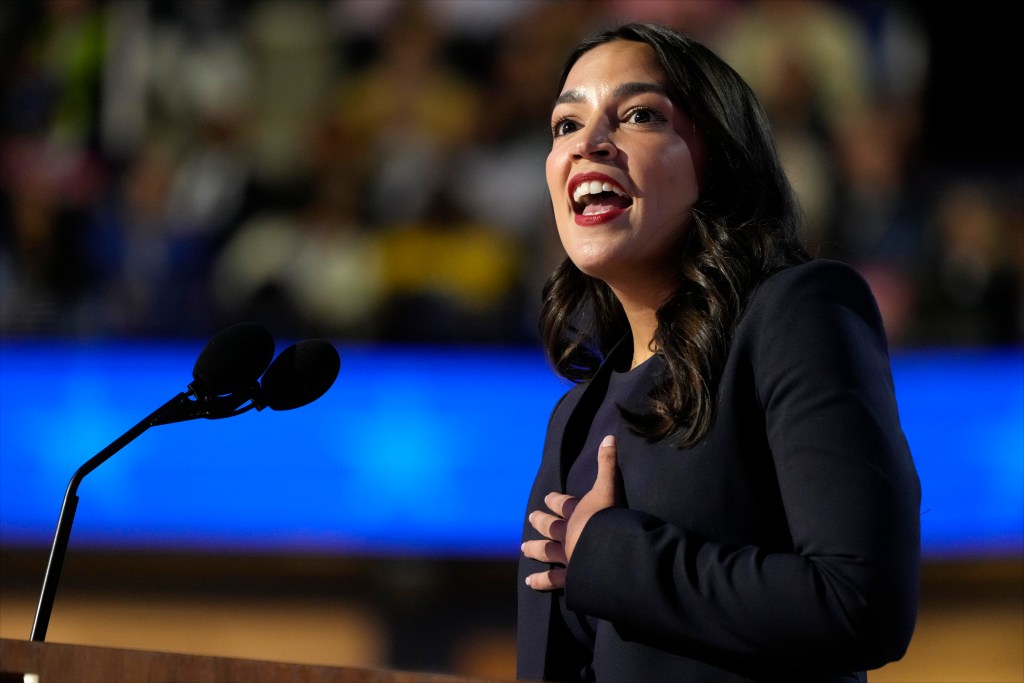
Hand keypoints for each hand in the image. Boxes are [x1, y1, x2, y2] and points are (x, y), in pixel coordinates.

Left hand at [522, 435, 621, 590]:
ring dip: (535, 548)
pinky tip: (529, 582)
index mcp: (576, 512)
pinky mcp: (569, 576)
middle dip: (541, 521)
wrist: (606, 550)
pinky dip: (541, 581)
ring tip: (523, 548)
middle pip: (551, 526)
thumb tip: (609, 436)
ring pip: (546, 551)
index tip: (547, 498)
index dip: (555, 501)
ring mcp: (566, 555)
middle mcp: (567, 532)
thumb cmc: (609, 517)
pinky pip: (552, 579)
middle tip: (531, 518)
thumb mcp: (610, 487)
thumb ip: (608, 463)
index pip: (563, 504)